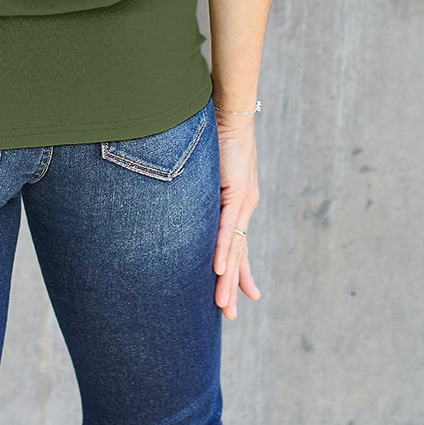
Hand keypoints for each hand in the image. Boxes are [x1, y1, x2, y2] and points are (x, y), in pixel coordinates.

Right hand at [212, 114, 261, 319]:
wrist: (231, 110)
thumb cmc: (217, 131)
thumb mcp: (208, 166)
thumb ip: (200, 184)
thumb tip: (178, 189)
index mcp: (238, 202)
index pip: (238, 243)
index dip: (239, 269)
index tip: (245, 294)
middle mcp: (244, 206)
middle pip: (239, 254)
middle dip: (234, 285)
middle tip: (231, 315)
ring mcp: (242, 201)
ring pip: (234, 248)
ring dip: (227, 278)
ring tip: (224, 306)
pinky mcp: (236, 193)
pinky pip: (227, 228)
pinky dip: (224, 250)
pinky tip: (219, 270)